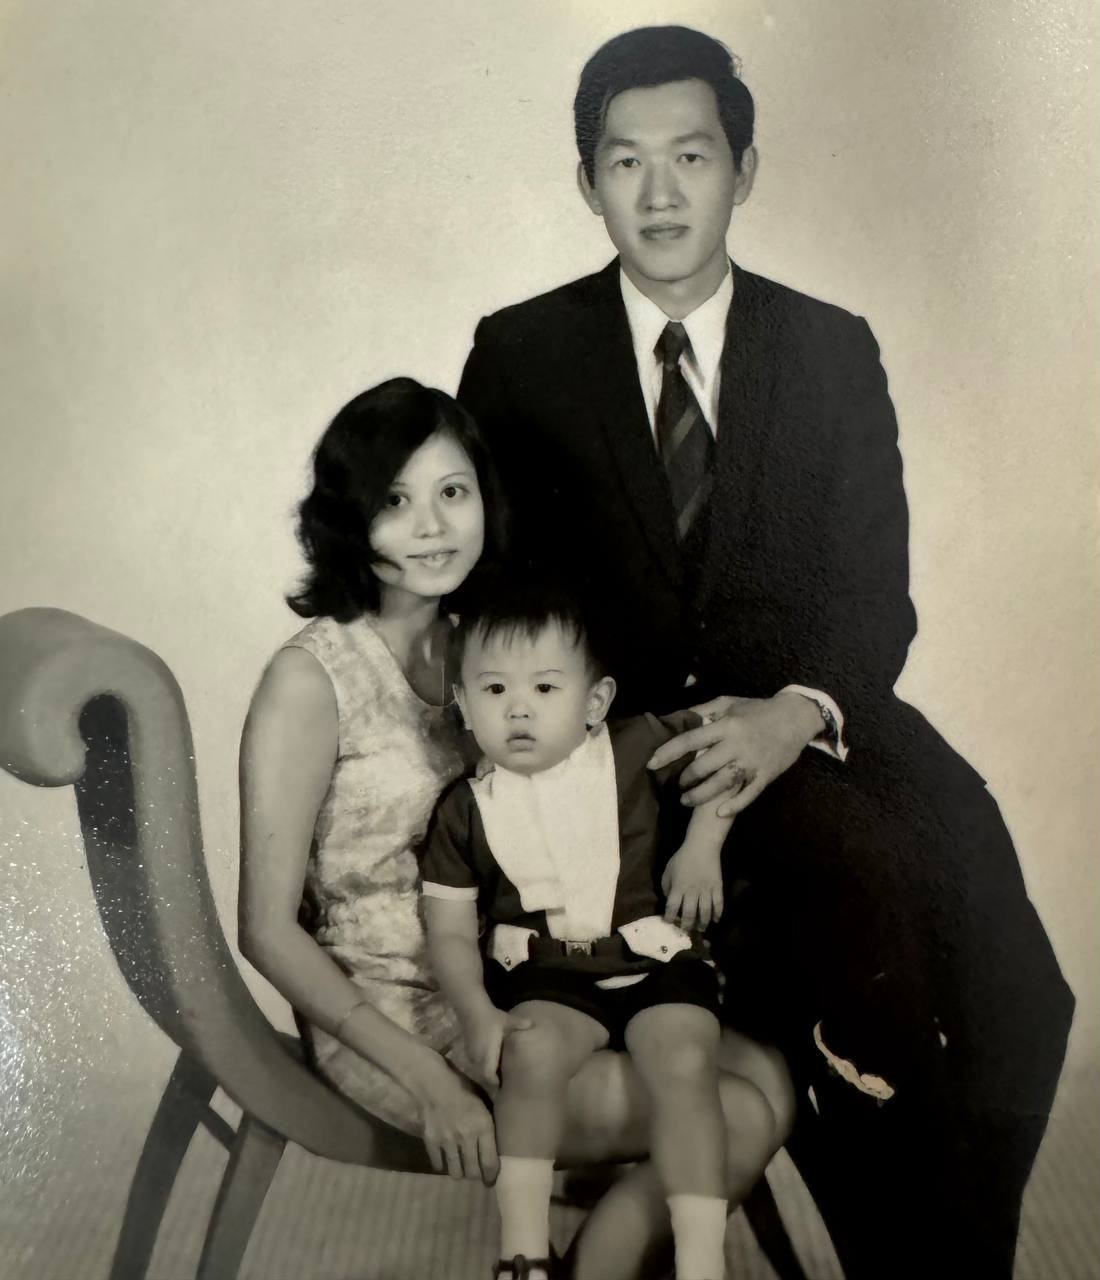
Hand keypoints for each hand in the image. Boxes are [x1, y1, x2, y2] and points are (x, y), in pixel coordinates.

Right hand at [410, 1057, 499, 1183]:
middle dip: (476, 1176)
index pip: (491, 1163)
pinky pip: (438, 1164)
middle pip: (473, 1172)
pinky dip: (442, 1165)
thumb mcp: (483, 1103)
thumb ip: (489, 1125)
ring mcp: (448, 1143)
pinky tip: (445, 1160)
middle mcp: (467, 1139)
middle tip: (477, 1174)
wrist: (434, 1084)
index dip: (492, 1176)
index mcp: (484, 1127)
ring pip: (456, 1172)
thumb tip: (501, 1142)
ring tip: (461, 1169)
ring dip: (460, 1172)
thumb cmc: (463, 1090)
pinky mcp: (432, 1143)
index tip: (491, 1180)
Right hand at [464, 1005, 532, 1086]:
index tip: (505, 1086)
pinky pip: (476, 1064)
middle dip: (492, 1080)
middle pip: (484, 1077)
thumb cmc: (491, 1017)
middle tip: (504, 1083)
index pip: (489, 1077)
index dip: (496, 1083)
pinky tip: (491, 1061)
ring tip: (499, 1075)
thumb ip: (519, 1024)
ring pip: (479, 1071)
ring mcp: (471, 1055)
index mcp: (487, 1055)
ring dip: (487, 1073)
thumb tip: (532, 1024)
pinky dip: (483, 1066)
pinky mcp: (468, 1051)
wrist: (471, 1009)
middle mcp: (478, 1058)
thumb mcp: (506, 1020)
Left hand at [648, 692, 822, 815]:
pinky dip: (734, 806)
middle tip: (676, 784)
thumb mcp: (729, 703)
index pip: (690, 739)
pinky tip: (719, 813)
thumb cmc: (757, 709)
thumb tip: (676, 717)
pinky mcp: (766, 775)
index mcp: (726, 725)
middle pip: (703, 765)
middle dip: (685, 778)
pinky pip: (748, 795)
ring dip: (700, 795)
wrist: (795, 717)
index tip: (652, 763)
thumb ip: (703, 711)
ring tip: (685, 800)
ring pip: (721, 783)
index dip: (669, 752)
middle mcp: (737, 744)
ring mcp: (752, 762)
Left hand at [661, 842, 723, 931]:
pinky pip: (719, 904)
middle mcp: (692, 892)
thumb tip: (668, 900)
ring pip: (705, 912)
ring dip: (703, 923)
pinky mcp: (717, 888)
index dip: (670, 917)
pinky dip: (717, 914)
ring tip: (701, 929)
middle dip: (687, 925)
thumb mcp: (668, 870)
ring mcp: (706, 890)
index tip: (669, 922)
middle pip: (689, 914)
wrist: (702, 847)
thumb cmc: (682, 858)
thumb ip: (666, 886)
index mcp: (678, 887)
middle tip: (686, 929)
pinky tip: (715, 920)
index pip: (672, 907)